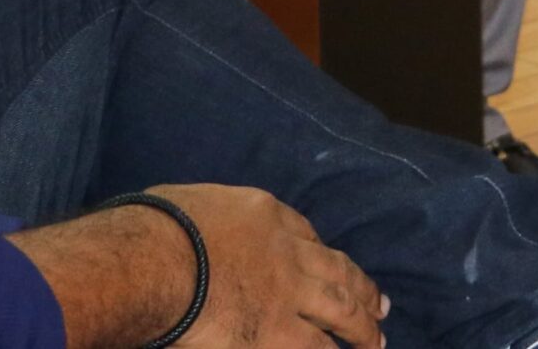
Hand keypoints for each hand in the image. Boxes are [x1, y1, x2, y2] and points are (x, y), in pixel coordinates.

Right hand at [9, 183, 385, 348]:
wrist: (156, 260)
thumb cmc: (157, 227)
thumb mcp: (192, 204)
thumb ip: (208, 222)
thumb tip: (194, 231)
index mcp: (267, 216)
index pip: (306, 235)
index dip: (324, 255)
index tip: (335, 268)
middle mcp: (287, 253)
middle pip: (337, 272)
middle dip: (362, 290)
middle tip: (382, 306)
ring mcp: (286, 294)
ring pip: (338, 311)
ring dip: (361, 328)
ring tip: (376, 341)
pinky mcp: (273, 333)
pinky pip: (313, 347)